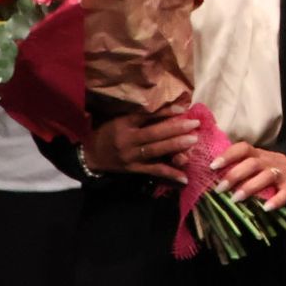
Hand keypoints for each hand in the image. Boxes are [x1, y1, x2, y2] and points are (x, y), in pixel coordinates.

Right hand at [84, 109, 199, 183]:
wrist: (91, 155)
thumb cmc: (107, 132)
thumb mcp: (119, 119)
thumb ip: (140, 116)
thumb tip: (166, 109)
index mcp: (124, 124)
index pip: (147, 116)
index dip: (165, 112)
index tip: (182, 109)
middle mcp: (128, 140)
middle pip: (155, 134)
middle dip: (176, 129)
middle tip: (194, 124)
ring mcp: (131, 156)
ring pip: (156, 151)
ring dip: (176, 146)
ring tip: (193, 141)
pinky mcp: (134, 169)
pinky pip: (154, 170)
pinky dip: (170, 173)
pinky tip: (184, 176)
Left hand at [210, 142, 285, 210]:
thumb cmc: (269, 169)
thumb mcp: (256, 163)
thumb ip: (239, 167)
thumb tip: (211, 177)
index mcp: (258, 154)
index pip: (243, 148)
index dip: (228, 155)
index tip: (213, 166)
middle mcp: (269, 160)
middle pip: (252, 163)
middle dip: (234, 175)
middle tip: (220, 189)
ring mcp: (282, 172)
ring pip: (266, 176)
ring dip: (250, 187)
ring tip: (236, 199)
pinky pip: (285, 192)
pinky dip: (276, 200)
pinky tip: (266, 208)